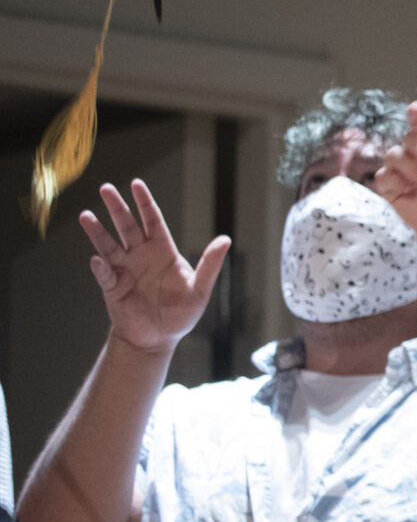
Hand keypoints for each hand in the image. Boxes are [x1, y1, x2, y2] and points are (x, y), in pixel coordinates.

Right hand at [77, 180, 230, 354]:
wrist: (159, 338)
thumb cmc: (181, 312)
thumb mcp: (200, 289)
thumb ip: (210, 264)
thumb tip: (226, 239)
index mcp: (162, 250)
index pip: (153, 221)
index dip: (145, 203)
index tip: (136, 184)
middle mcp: (140, 255)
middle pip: (127, 226)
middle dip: (117, 208)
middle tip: (106, 188)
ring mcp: (124, 269)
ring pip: (109, 245)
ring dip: (97, 232)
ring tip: (86, 216)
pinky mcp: (113, 287)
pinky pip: (105, 274)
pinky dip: (101, 267)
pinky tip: (97, 260)